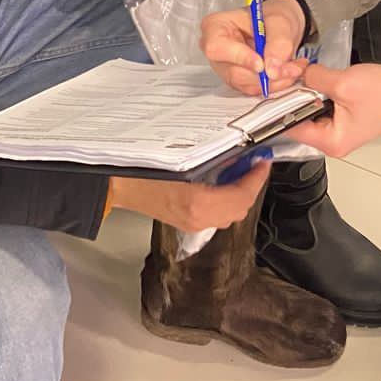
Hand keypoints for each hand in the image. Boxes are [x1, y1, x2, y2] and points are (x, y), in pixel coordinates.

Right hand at [106, 162, 270, 231]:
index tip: (263, 161)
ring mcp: (193, 224)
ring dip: (240, 194)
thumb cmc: (143, 168)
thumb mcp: (180, 158)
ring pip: (230, 213)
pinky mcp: (187, 222)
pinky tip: (222, 182)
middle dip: (251, 186)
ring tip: (240, 171)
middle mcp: (200, 218)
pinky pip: (217, 214)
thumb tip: (234, 155)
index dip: (256, 178)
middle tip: (254, 164)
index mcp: (199, 203)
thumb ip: (211, 160)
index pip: (242, 195)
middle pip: (240, 208)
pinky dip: (226, 200)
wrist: (117, 185)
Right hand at [200, 0, 307, 95]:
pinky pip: (256, 89)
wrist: (280, 25)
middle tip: (290, 67)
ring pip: (247, 84)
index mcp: (215, 27)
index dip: (239, 58)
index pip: (216, 48)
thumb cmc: (272, 16)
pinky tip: (287, 72)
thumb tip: (272, 68)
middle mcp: (218, 51)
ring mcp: (227, 68)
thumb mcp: (279, 20)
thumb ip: (278, 42)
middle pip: (234, 72)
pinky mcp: (240, 80)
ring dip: (274, 81)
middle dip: (266, 74)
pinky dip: (275, 84)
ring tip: (294, 67)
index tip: (261, 64)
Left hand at [285, 62, 380, 157]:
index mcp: (332, 142)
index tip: (272, 88)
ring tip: (306, 72)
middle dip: (295, 94)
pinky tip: (318, 75)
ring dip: (308, 90)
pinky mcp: (346, 115)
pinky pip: (323, 103)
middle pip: (299, 118)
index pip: (291, 128)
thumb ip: (313, 78)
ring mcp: (341, 128)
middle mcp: (335, 140)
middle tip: (290, 74)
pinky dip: (320, 89)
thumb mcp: (343, 83)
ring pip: (311, 108)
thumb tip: (297, 74)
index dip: (280, 106)